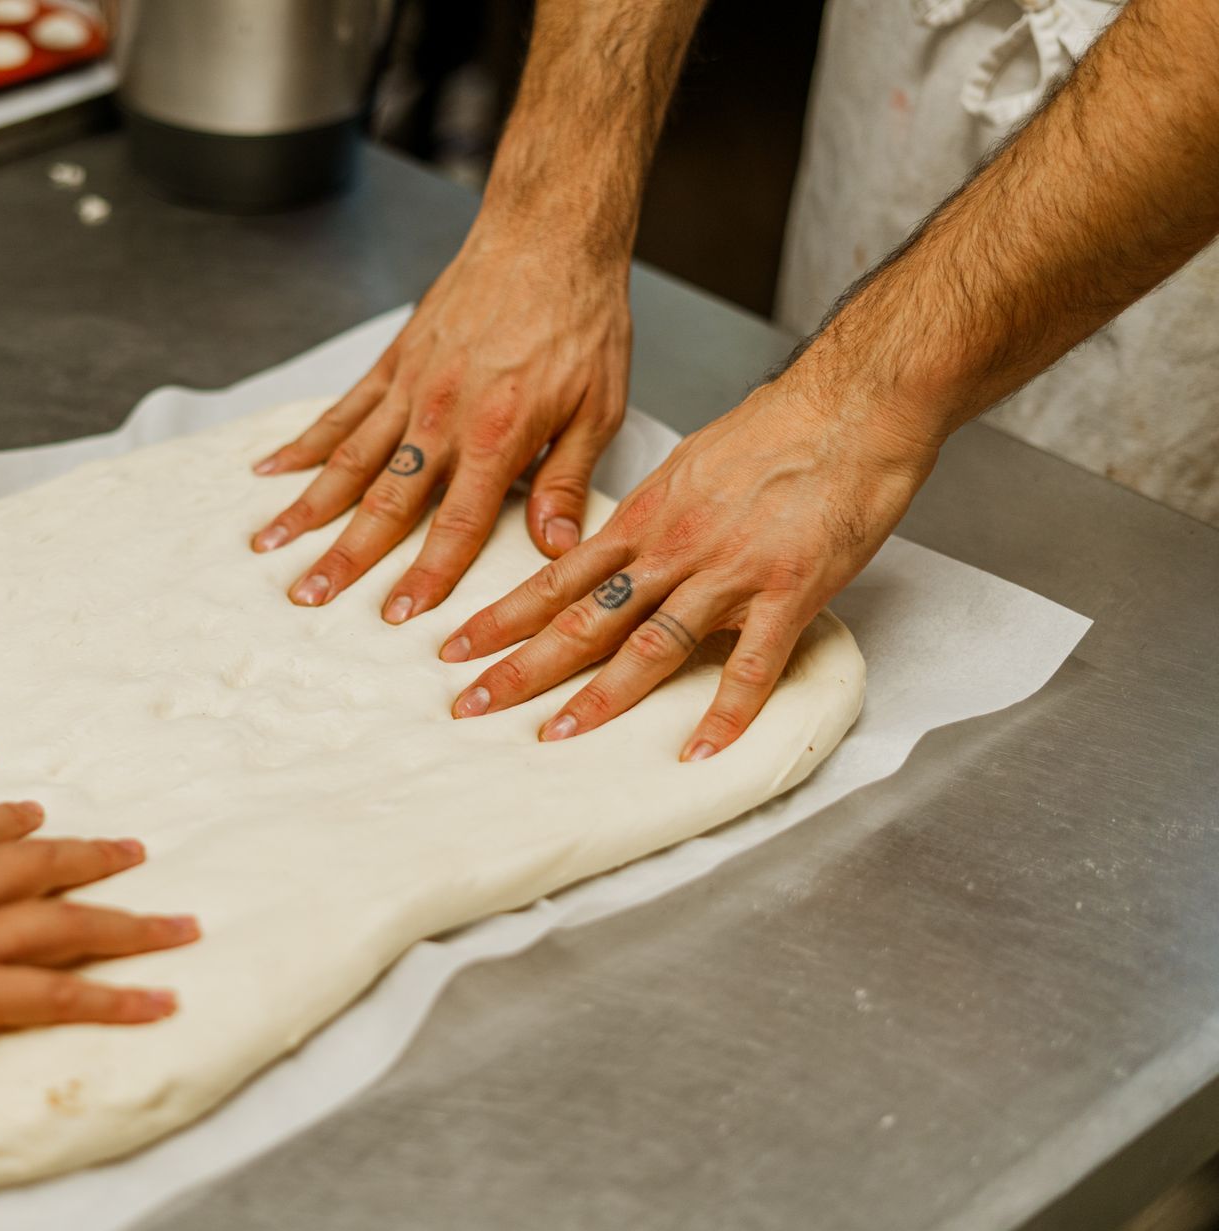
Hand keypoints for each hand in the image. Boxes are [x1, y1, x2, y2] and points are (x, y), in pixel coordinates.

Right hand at [0, 802, 197, 1054]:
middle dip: (88, 857)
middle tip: (134, 850)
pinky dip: (119, 998)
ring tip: (183, 925)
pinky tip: (163, 1000)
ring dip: (133, 924)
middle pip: (36, 866)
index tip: (33, 812)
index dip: (4, 823)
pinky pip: (63, 996)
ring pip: (70, 925)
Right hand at [249, 223, 631, 623]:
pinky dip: (305, 442)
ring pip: (348, 458)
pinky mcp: (394, 361)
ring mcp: (410, 387)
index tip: (398, 615)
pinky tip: (273, 470)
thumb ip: (568, 481)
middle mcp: (442, 415)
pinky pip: (342, 410)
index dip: (426, 575)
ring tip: (269, 545)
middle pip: (383, 501)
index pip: (455, 523)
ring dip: (308, 507)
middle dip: (345, 556)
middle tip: (308, 596)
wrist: (549, 237)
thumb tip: (556, 550)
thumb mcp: (599, 407)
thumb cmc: (581, 319)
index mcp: (497, 435)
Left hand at [438, 382, 936, 756]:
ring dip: (600, 697)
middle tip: (470, 706)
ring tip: (556, 736)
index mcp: (643, 521)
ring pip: (649, 644)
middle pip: (582, 618)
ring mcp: (728, 573)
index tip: (454, 649)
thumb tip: (614, 551)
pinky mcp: (789, 592)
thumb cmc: (776, 432)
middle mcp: (671, 550)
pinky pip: (751, 664)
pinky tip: (700, 749)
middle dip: (521, 667)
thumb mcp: (686, 469)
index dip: (502, 618)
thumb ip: (648, 520)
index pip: (555, 579)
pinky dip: (726, 712)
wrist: (851, 405)